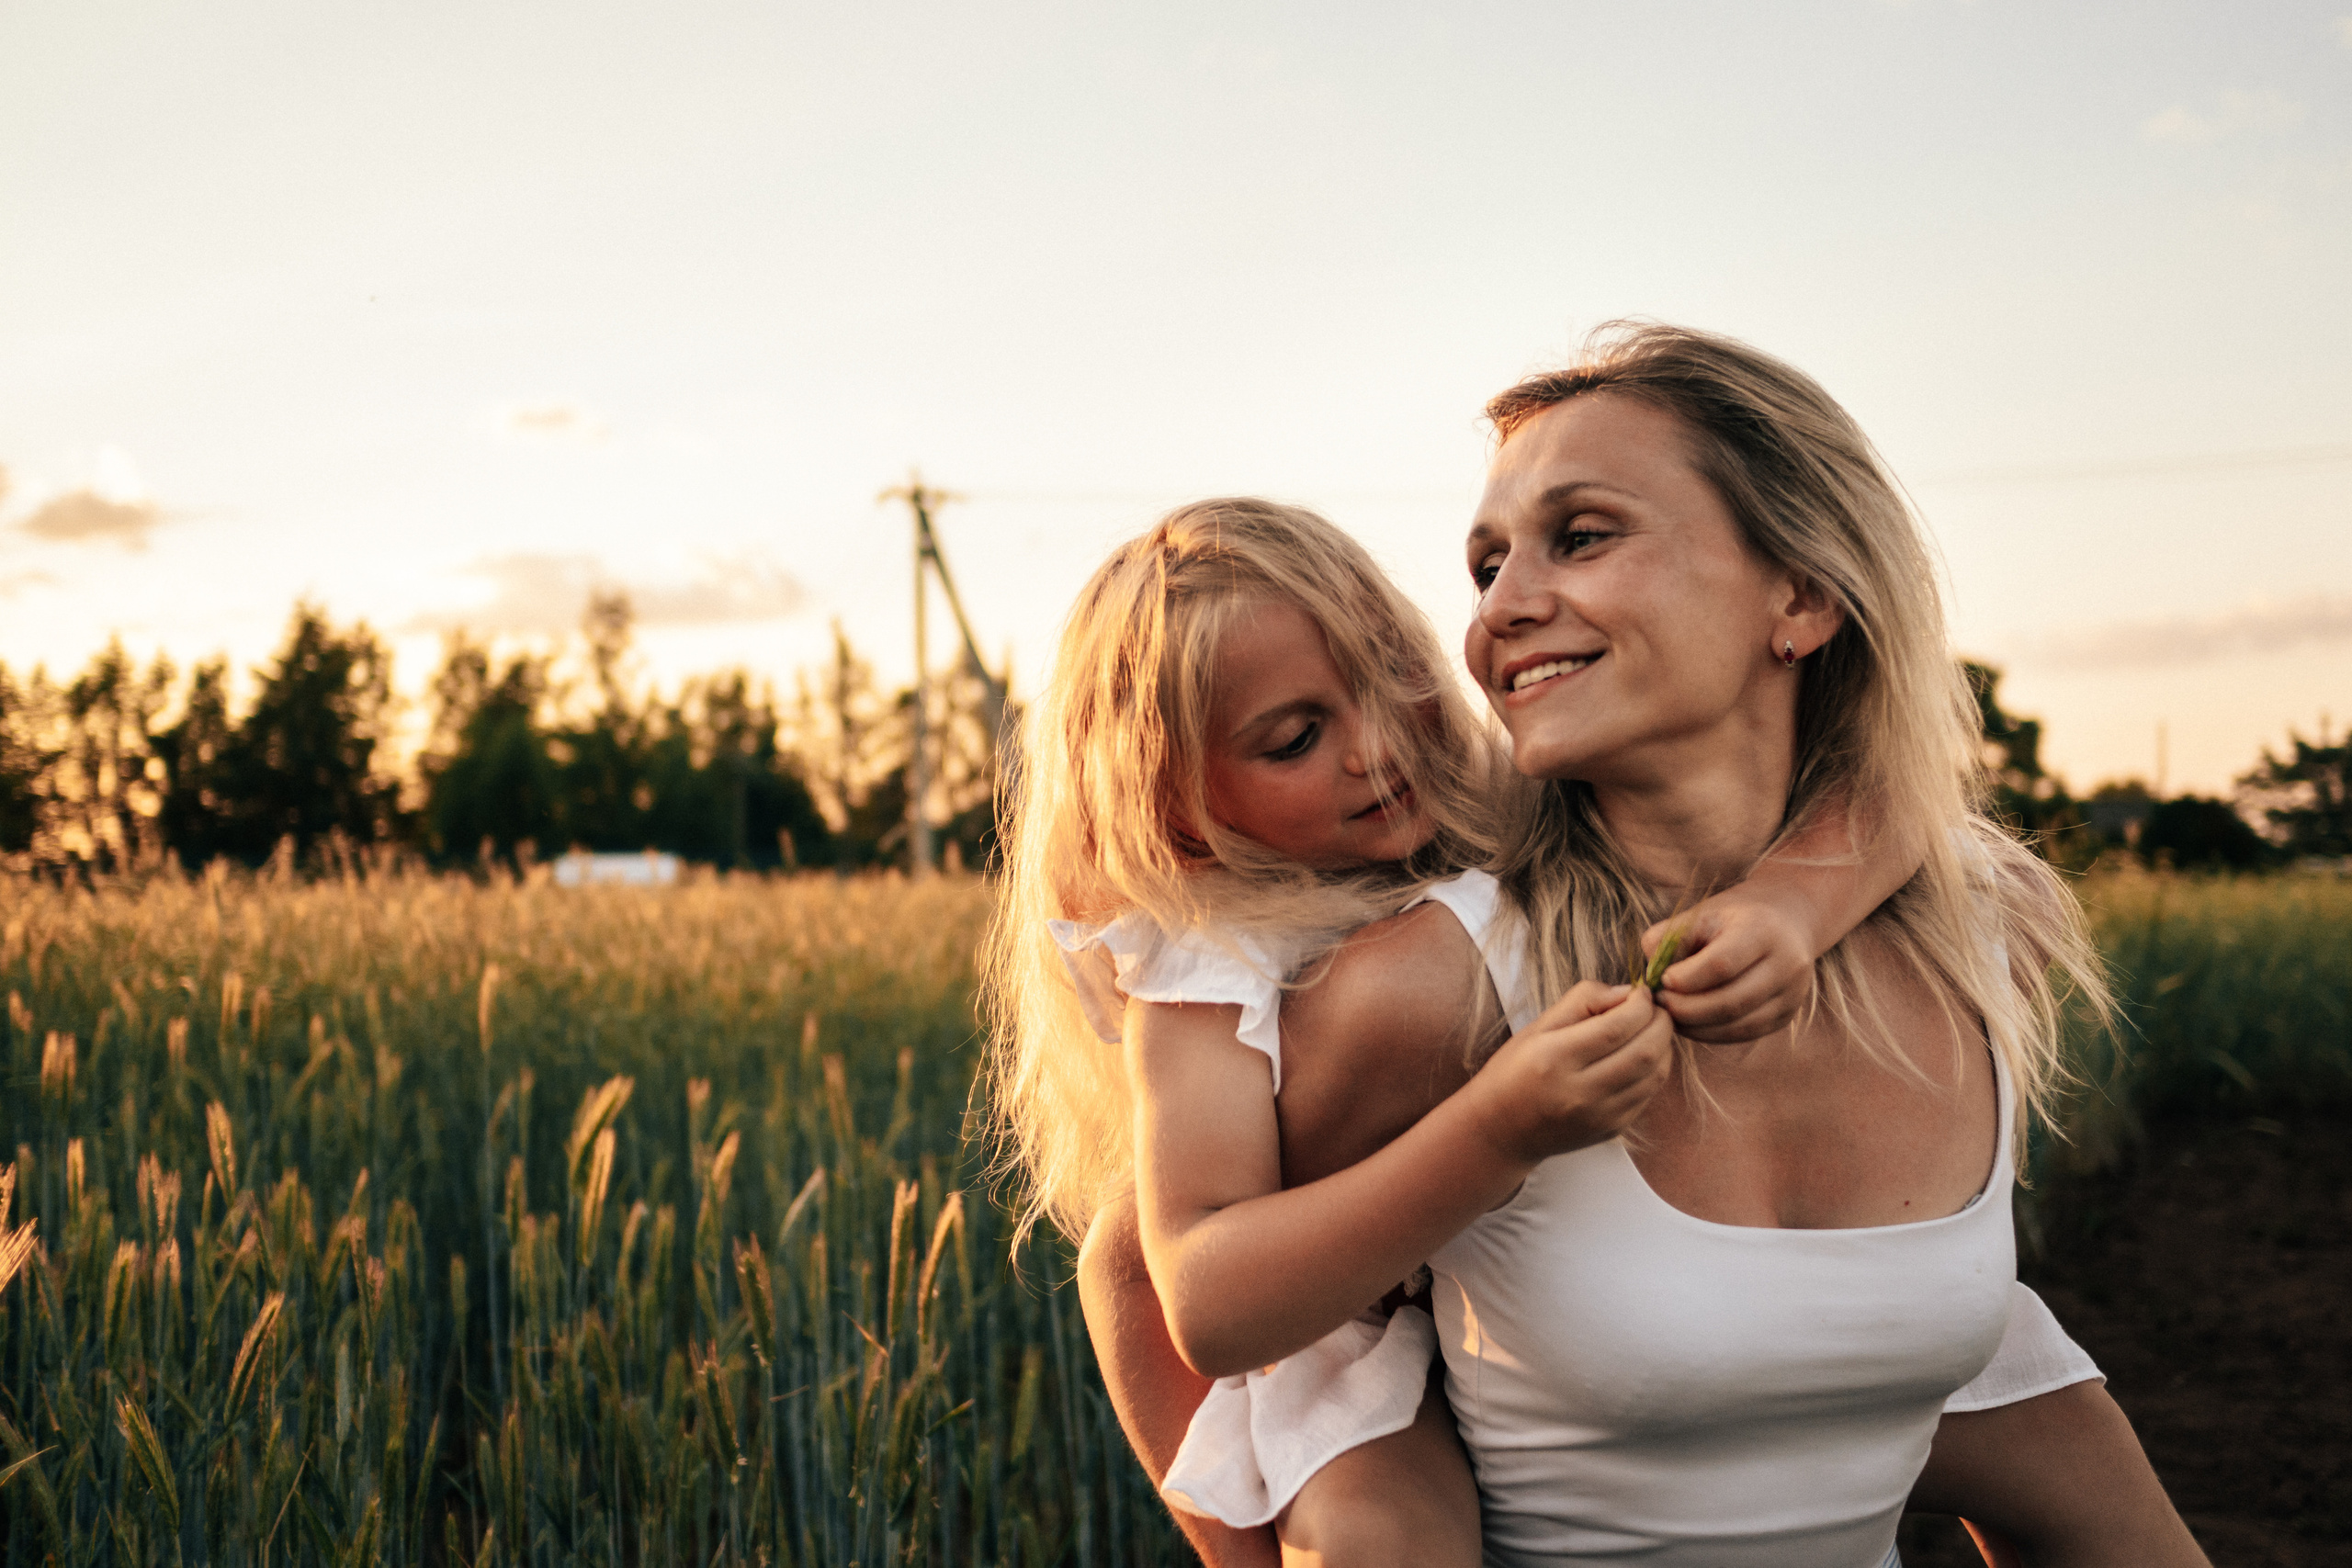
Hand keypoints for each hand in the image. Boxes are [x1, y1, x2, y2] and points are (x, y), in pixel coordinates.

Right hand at [1470, 981, 1671, 1165]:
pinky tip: (1642, 1056)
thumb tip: (1626, 992)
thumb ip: (1582, 1000)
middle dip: (1661, 1022)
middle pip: (1646, 1051)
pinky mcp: (1613, 1129)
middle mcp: (1580, 1092)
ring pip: (1656, 1074)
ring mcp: (1600, 1116)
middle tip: (1654, 1008)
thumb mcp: (1537, 1026)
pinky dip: (1655, 1069)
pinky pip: (1650, 1094)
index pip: (1617, 1027)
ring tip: (1650, 1030)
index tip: (1640, 991)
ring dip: (1664, 1046)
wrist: (1502, 1129)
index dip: (1641, 1003)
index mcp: (1555, 1058)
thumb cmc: (1515, 1070)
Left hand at [1641, 888, 1815, 1044]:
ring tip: (1670, 1014)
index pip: (1722, 965)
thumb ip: (1670, 938)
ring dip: (1696, 1026)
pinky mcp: (1786, 1016)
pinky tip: (1690, 1023)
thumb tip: (1651, 976)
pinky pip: (1744, 1034)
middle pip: (1730, 1001)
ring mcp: (1791, 995)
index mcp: (1763, 931)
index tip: (1662, 980)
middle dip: (1686, 1008)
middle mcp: (1786, 965)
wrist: (1787, 921)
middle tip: (1659, 1003)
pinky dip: (1712, 1033)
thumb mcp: (1702, 914)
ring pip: (1738, 1025)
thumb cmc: (1733, 917)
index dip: (1687, 979)